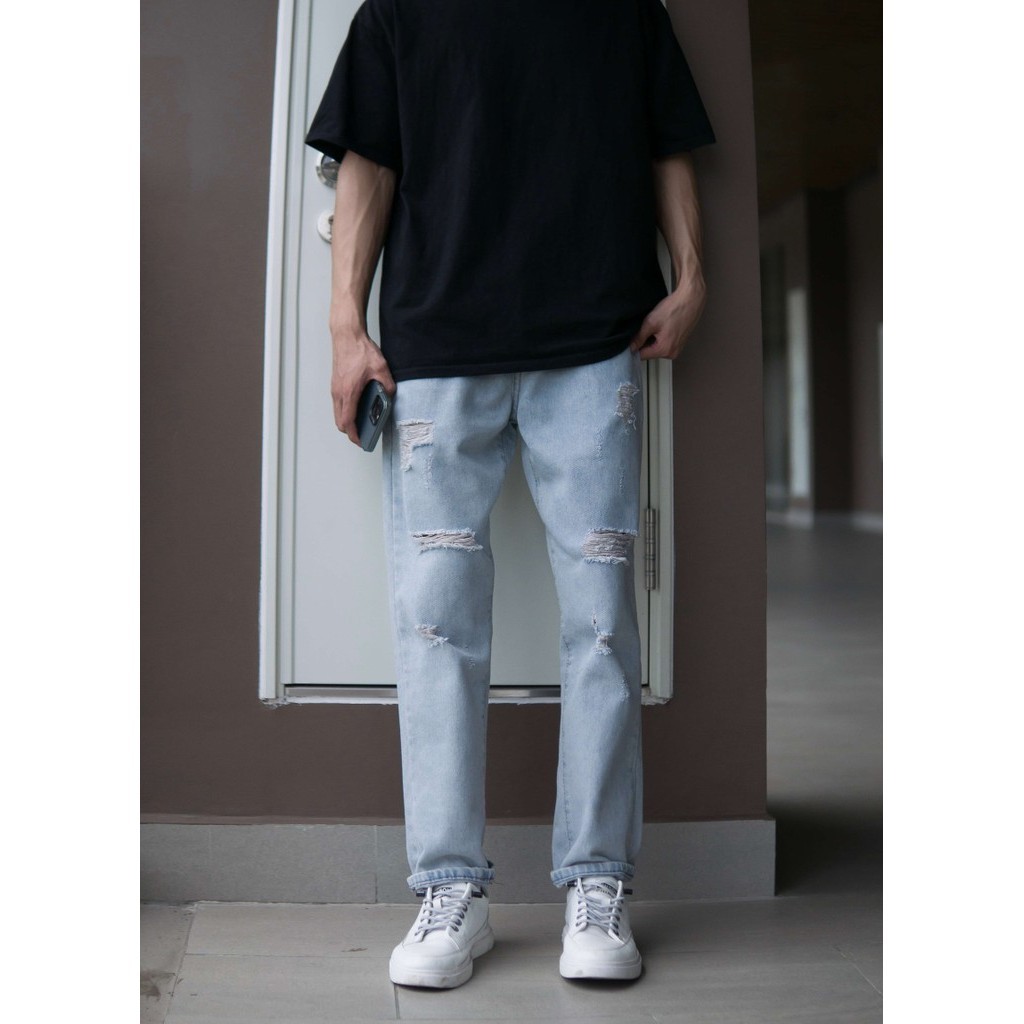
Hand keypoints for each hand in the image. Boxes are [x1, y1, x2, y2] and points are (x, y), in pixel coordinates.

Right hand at [330, 331, 396, 445]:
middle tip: (364, 436)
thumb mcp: (381, 368)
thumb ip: (387, 385)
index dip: (355, 435)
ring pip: (338, 413)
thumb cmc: (359, 350)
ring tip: (363, 424)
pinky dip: (346, 411)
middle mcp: (338, 393)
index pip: (348, 422)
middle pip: (340, 422)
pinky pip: (339, 404)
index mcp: (349, 392)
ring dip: (348, 421)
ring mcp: (335, 388)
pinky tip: (359, 408)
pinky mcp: (336, 384)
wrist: (346, 335)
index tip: (362, 442)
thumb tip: (390, 396)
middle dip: (351, 432)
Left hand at [628, 271, 706, 360]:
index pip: (642, 356)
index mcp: (664, 350)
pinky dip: (659, 338)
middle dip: (643, 343)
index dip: (633, 348)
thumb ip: (639, 337)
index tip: (630, 340)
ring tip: (654, 326)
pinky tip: (661, 327)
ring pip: (656, 349)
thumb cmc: (674, 309)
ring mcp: (677, 349)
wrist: (690, 299)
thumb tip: (631, 347)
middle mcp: (672, 353)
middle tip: (643, 329)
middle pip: (650, 353)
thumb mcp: (651, 322)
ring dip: (652, 340)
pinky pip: (664, 344)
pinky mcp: (680, 343)